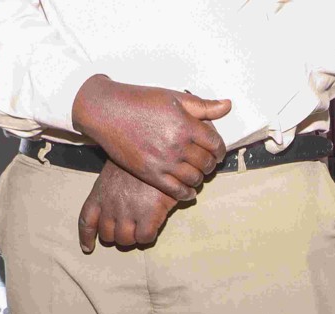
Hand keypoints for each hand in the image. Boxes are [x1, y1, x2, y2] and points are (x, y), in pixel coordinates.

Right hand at [72, 74, 229, 201]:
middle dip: (210, 164)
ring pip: (194, 178)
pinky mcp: (151, 174)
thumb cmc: (140, 101)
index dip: (219, 150)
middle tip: (207, 163)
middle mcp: (178, 145)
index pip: (216, 144)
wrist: (106, 111)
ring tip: (197, 174)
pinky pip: (177, 191)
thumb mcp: (174, 97)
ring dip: (200, 178)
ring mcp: (164, 162)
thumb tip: (228, 106)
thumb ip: (203, 106)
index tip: (216, 151)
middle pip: (207, 162)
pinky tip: (189, 190)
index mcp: (186, 125)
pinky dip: (187, 193)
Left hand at [78, 160, 177, 252]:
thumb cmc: (138, 161)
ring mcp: (128, 212)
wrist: (158, 153)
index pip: (87, 221)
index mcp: (100, 194)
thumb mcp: (115, 172)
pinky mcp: (148, 216)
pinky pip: (144, 239)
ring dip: (133, 238)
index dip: (86, 237)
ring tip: (141, 228)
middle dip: (117, 236)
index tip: (88, 248)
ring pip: (125, 240)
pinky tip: (153, 227)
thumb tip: (112, 207)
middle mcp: (110, 206)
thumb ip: (110, 191)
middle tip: (129, 230)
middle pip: (107, 235)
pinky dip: (148, 237)